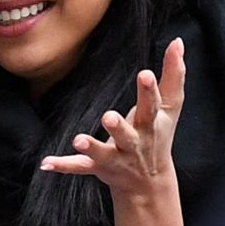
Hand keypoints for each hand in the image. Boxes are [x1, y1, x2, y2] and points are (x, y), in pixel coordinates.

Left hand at [44, 37, 187, 206]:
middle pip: (127, 135)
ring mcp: (116, 157)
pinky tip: (47, 163)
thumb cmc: (158, 135)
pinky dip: (64, 165)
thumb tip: (177, 42)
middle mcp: (134, 142)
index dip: (149, 90)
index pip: (152, 105)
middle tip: (108, 117)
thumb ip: (174, 74)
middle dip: (119, 127)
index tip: (144, 74)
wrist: (150, 183)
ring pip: (103, 153)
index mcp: (151, 124)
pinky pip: (80, 167)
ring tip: (78, 140)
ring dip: (91, 147)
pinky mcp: (98, 167)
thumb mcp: (171, 107)